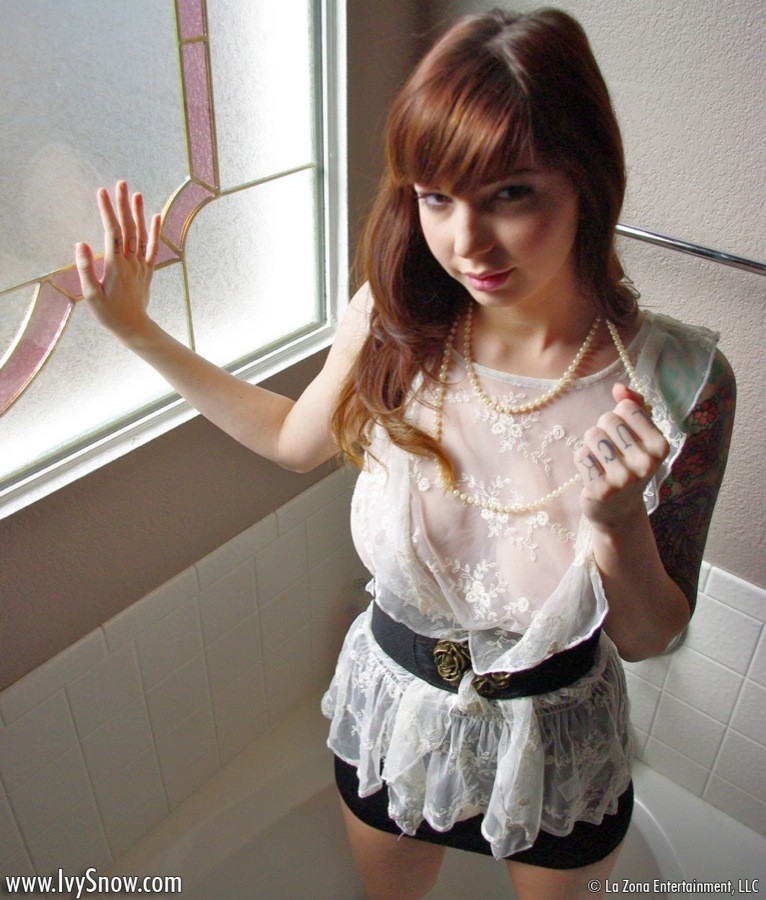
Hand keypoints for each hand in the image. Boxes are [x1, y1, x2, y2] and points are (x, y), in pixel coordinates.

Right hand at [75, 180, 160, 341]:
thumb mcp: (91, 295)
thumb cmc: (109, 314)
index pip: (111, 232)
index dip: (107, 210)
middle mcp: (131, 262)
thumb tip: (81, 243)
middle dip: (123, 204)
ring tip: (136, 194)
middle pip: (127, 228)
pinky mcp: (147, 271)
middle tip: (120, 183)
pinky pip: (153, 248)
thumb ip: (86, 269)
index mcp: (115, 265)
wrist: (134, 328)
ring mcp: (141, 266)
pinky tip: (155, 216)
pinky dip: (154, 232)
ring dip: (138, 213)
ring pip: (141, 235)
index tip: (101, 191)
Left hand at [574, 383, 668, 530]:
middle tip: (609, 450)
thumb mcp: (639, 436)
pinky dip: (582, 460)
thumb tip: (619, 388)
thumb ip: (633, 406)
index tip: (624, 435)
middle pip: (607, 419)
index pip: (627, 408)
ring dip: (590, 445)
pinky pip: (581, 455)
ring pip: (592, 435)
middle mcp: (646, 463)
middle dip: (602, 429)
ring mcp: (624, 478)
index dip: (618, 416)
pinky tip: (593, 473)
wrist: (618, 510)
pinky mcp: (601, 490)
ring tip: (601, 461)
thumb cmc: (628, 465)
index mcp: (660, 445)